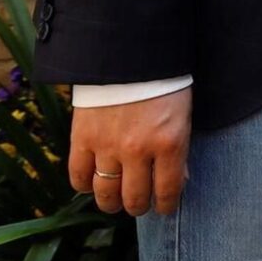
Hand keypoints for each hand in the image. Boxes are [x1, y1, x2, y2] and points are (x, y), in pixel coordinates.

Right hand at [68, 89, 192, 216]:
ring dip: (112, 202)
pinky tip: (92, 182)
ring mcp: (107, 146)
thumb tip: (175, 182)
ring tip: (115, 200)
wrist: (130, 52)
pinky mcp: (83, 138)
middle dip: (139, 206)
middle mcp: (138, 151)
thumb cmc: (163, 83)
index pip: (168, 192)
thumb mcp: (183, 117)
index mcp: (169, 144)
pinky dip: (85, 185)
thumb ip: (178, 151)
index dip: (167, 206)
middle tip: (139, 203)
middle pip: (134, 199)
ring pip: (105, 194)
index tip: (165, 208)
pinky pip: (78, 176)